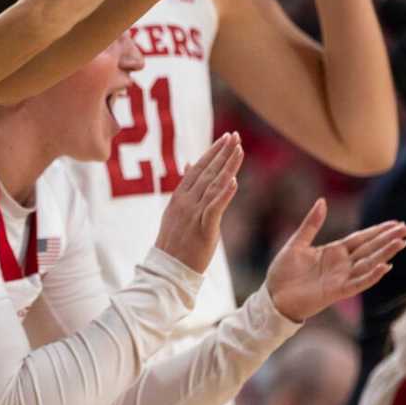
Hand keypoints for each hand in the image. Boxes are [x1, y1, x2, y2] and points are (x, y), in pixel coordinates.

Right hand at [153, 133, 242, 272]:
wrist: (167, 269)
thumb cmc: (174, 242)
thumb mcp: (175, 210)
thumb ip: (185, 188)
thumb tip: (188, 165)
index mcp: (179, 197)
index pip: (197, 168)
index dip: (212, 152)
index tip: (225, 138)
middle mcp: (185, 202)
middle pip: (206, 172)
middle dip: (222, 153)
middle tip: (234, 135)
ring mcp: (193, 214)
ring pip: (213, 185)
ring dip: (227, 166)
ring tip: (239, 150)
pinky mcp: (203, 228)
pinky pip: (214, 208)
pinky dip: (224, 194)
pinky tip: (233, 181)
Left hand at [262, 200, 405, 321]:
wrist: (273, 296)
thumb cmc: (284, 272)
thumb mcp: (297, 243)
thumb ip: (311, 224)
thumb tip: (322, 201)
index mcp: (335, 251)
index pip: (362, 238)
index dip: (379, 231)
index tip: (398, 223)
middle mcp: (342, 264)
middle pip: (371, 248)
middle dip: (389, 239)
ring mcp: (341, 278)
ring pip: (369, 264)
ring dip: (385, 253)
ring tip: (402, 242)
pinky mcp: (337, 291)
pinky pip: (358, 283)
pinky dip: (371, 275)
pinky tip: (385, 266)